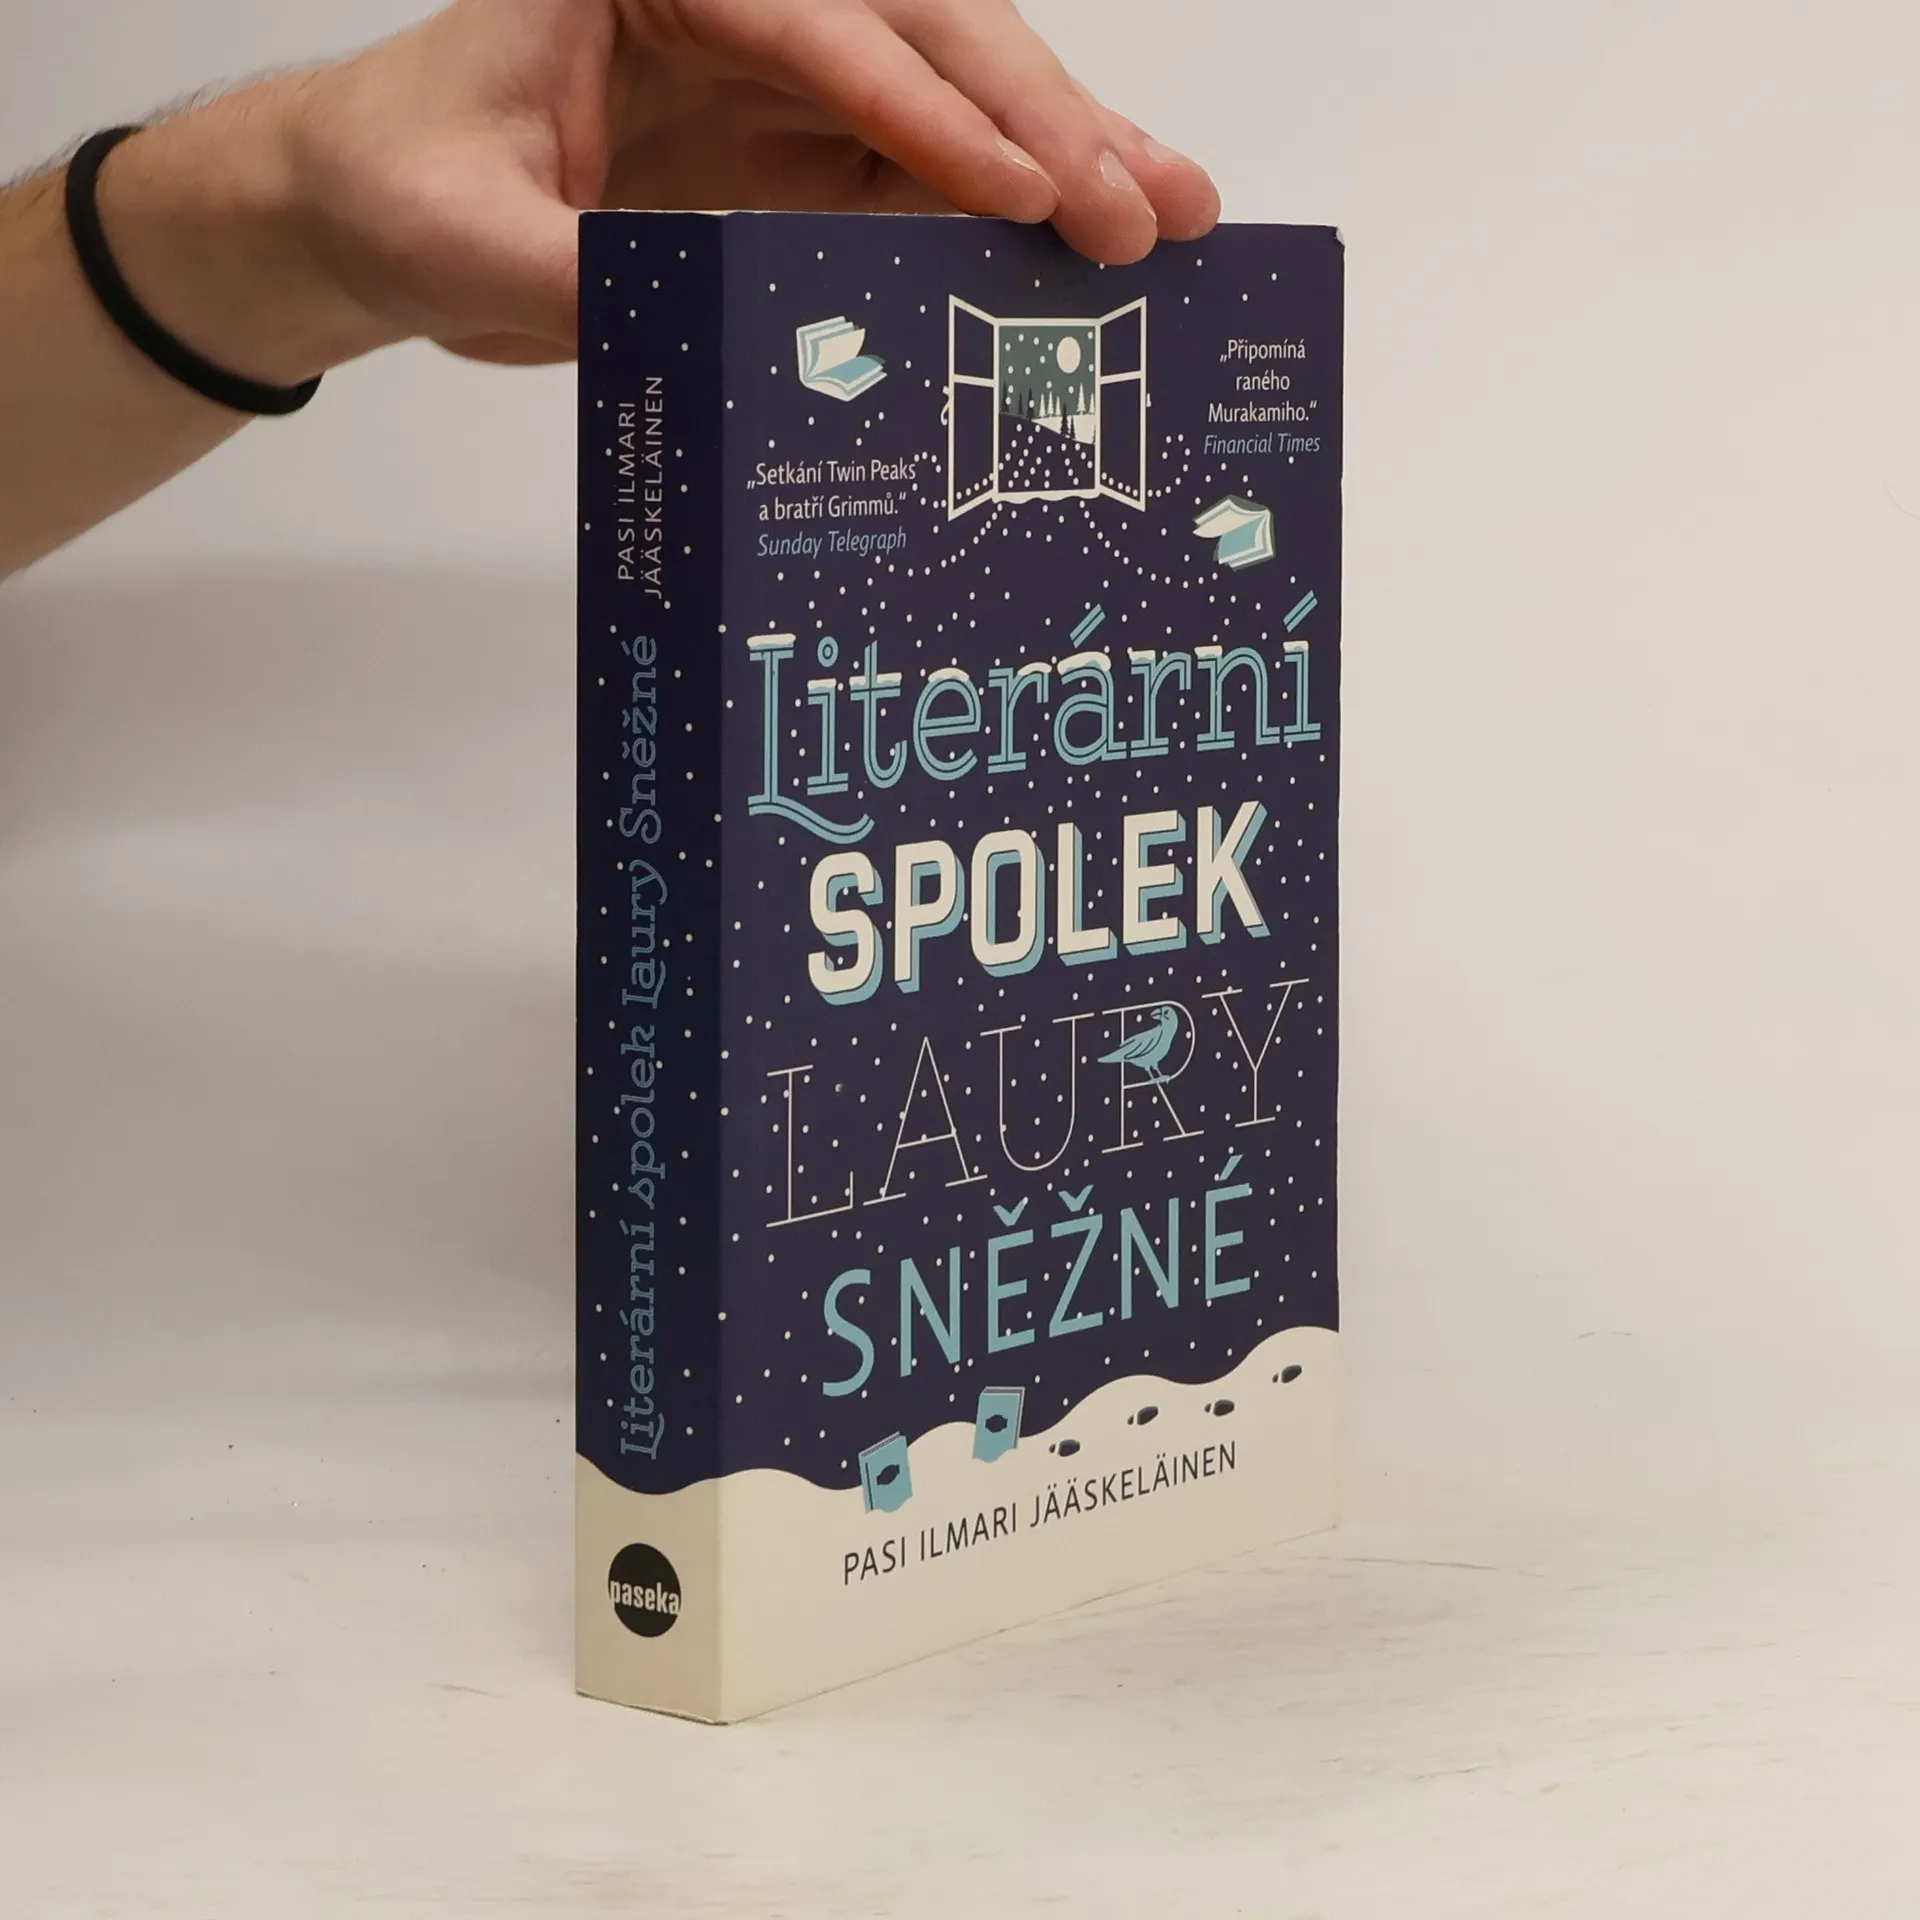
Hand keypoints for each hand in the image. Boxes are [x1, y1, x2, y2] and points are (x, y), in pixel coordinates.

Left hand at [283, 0, 1221, 366]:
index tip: (1025, 191)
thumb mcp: (461, 238)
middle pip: (928, 38)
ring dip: (1065, 159)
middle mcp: (745, 7)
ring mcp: (786, 82)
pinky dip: (1011, 217)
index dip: (932, 112)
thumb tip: (710, 325)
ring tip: (1172, 220)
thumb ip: (581, 275)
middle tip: (1141, 208)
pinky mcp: (805, 156)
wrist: (382, 211)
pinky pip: (929, 179)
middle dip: (1043, 123)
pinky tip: (1089, 254)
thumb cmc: (402, 186)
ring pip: (956, 101)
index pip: (822, 30)